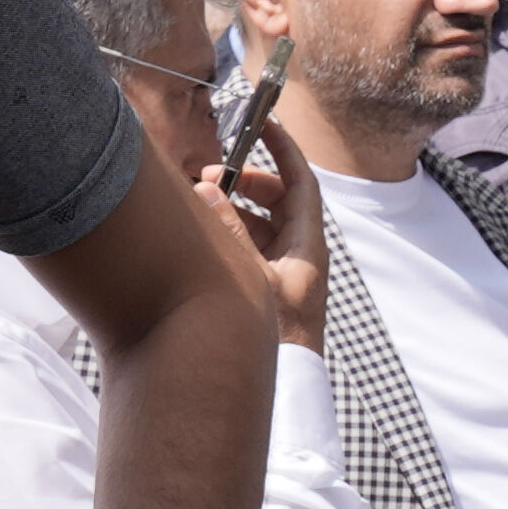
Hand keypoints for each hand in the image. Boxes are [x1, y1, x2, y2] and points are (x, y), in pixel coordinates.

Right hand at [198, 112, 333, 355]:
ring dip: (233, 206)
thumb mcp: (251, 276)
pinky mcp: (268, 288)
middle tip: (211, 173)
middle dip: (247, 180)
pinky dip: (229, 232)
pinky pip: (250, 247)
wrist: (285, 385)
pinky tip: (202, 230)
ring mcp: (284, 271)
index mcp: (307, 246)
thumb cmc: (277, 336)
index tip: (265, 124)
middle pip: (278, 201)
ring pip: (260, 223)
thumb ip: (229, 231)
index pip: (301, 184)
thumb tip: (209, 188)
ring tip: (200, 198)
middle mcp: (300, 254)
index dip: (285, 150)